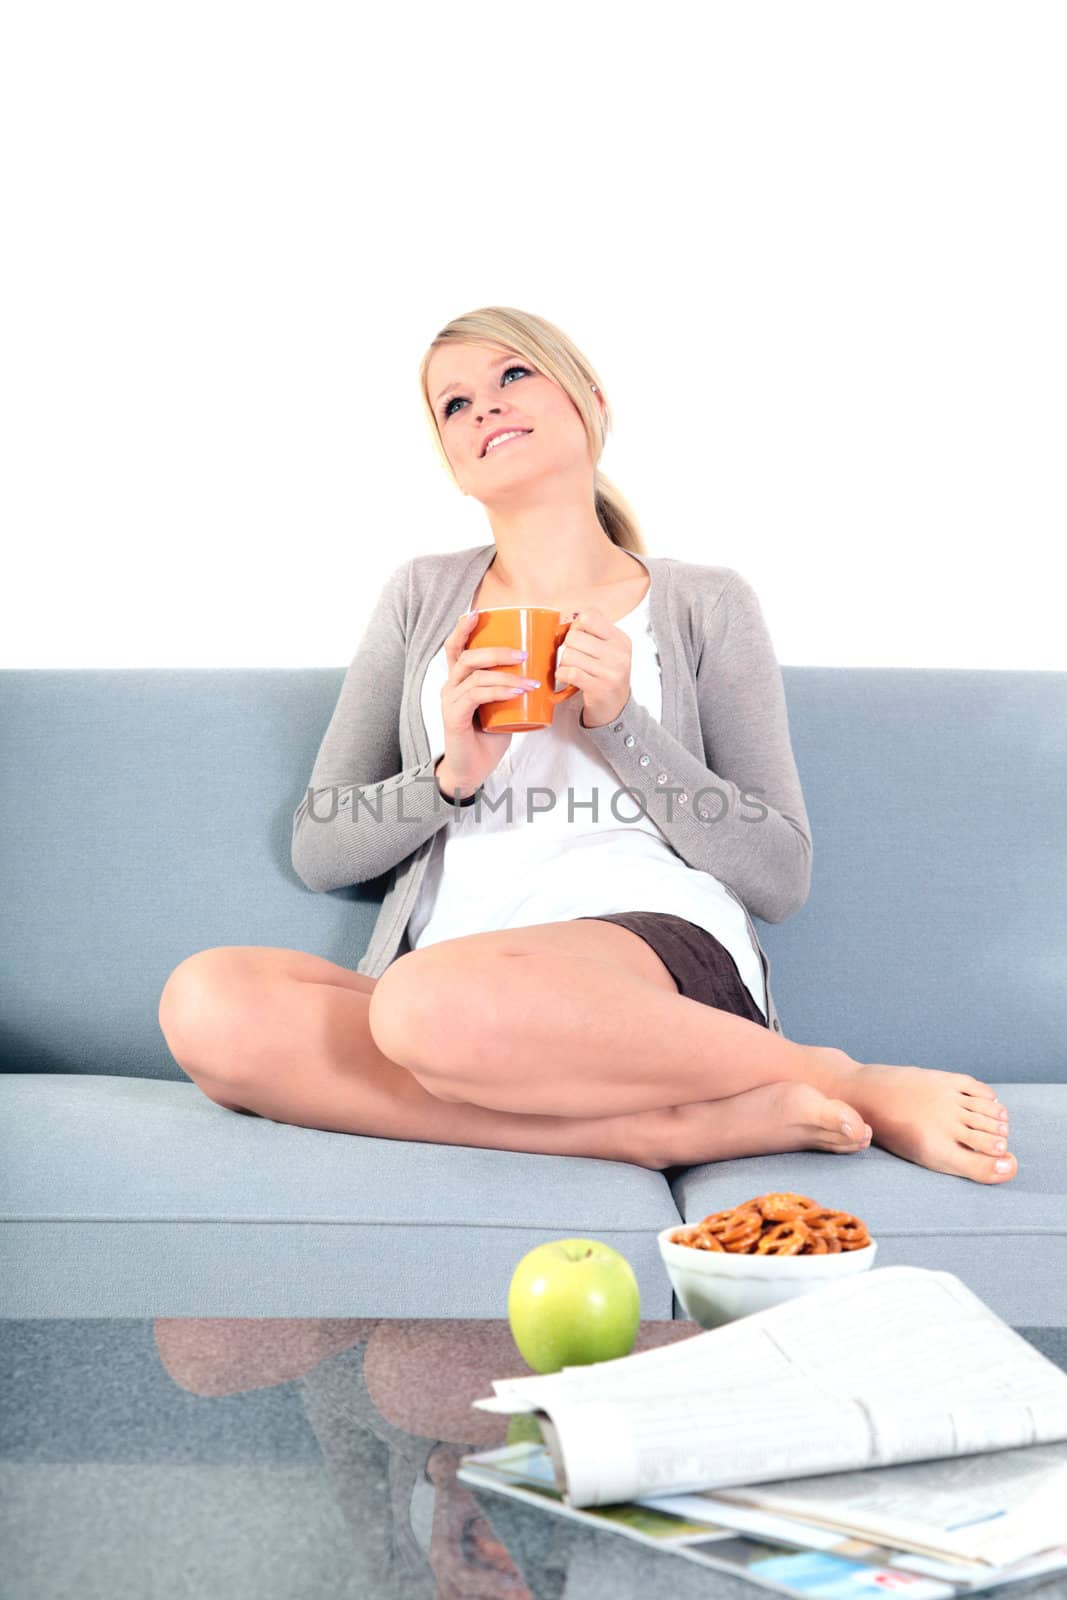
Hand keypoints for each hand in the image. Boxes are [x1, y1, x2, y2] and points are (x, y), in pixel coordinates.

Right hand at [437, 611, 534, 796]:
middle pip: (466, 655)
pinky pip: (476, 696)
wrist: (472, 769)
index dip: (464, 627)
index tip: (479, 612)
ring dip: (505, 674)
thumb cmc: (488, 735)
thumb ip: (513, 687)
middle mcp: (451, 685)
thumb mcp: (503, 705)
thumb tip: (545, 671)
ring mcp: (450, 701)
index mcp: (459, 679)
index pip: (456, 646)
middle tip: (523, 653)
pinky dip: (498, 690)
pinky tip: (516, 691)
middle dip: (496, 650)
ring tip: (530, 679)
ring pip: (474, 675)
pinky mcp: (454, 717)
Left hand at [556, 607, 631, 727]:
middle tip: (574, 658)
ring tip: (573, 670)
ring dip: (563, 663)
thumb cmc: (607, 674)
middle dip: (567, 647)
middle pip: (573, 637)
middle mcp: (619, 653)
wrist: (616, 707)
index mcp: (620, 639)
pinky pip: (569, 673)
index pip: (589, 616)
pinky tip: (567, 678)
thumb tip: (564, 618)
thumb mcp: (610, 650)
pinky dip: (562, 675)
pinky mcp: (599, 688)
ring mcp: (610, 671)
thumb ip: (593, 633)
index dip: (576, 625)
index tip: (578, 637)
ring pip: (568, 655)